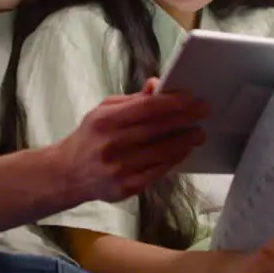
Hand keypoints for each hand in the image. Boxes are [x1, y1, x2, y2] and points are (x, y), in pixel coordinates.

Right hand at [55, 90, 208, 203]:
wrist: (69, 173)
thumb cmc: (92, 137)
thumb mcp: (104, 111)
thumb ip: (132, 100)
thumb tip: (157, 85)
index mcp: (104, 121)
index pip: (144, 109)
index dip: (171, 102)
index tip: (191, 97)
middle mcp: (111, 145)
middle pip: (156, 129)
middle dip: (185, 119)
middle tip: (204, 111)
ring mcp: (118, 168)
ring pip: (160, 152)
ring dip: (184, 142)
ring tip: (198, 134)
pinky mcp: (125, 187)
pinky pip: (157, 172)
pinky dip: (173, 160)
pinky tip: (183, 151)